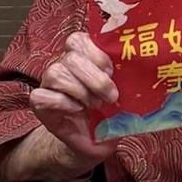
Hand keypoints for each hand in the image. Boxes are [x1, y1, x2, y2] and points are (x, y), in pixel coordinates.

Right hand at [28, 31, 117, 164]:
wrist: (96, 142)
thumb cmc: (110, 113)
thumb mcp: (124, 93)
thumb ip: (128, 78)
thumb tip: (142, 69)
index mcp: (83, 56)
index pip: (79, 39)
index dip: (96, 53)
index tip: (112, 71)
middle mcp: (63, 65)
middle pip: (70, 57)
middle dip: (94, 78)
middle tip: (110, 95)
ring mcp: (49, 84)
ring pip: (55, 73)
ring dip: (81, 91)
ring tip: (95, 105)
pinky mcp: (39, 104)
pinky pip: (41, 96)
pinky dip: (62, 103)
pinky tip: (77, 110)